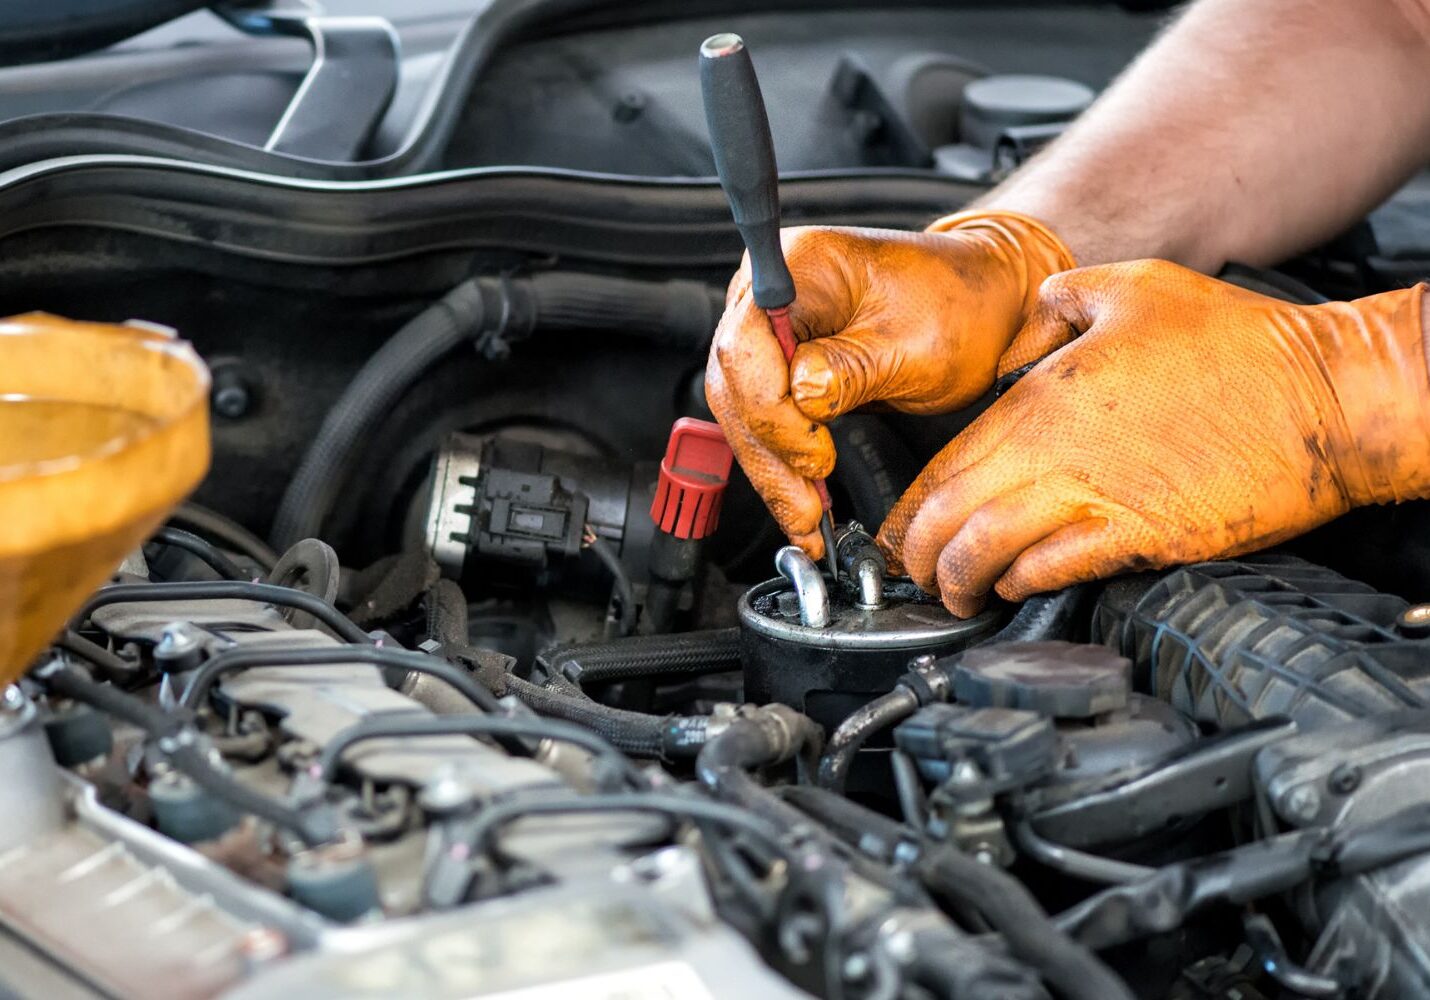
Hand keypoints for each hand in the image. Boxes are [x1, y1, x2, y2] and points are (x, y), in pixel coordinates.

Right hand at [705, 211, 1074, 557]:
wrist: (983, 303)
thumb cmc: (959, 306)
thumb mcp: (916, 343)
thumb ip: (852, 369)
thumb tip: (802, 397)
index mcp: (799, 265)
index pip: (747, 344)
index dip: (772, 410)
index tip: (815, 454)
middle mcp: (770, 292)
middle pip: (736, 384)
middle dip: (770, 454)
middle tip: (805, 508)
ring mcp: (771, 329)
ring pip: (742, 412)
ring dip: (772, 470)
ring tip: (805, 519)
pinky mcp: (781, 365)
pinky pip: (765, 420)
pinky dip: (782, 463)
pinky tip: (801, 499)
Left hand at [878, 260, 1429, 616]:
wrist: (1326, 395)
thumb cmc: (1237, 342)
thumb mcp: (1132, 287)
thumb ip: (1058, 303)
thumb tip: (1025, 321)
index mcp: (1043, 396)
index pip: (944, 463)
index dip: (908, 507)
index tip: (897, 530)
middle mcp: (1057, 451)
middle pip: (951, 516)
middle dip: (916, 555)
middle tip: (911, 573)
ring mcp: (1099, 497)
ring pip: (990, 551)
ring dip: (959, 580)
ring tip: (953, 594)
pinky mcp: (1143, 535)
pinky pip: (1058, 570)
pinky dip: (1022, 583)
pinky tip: (1013, 585)